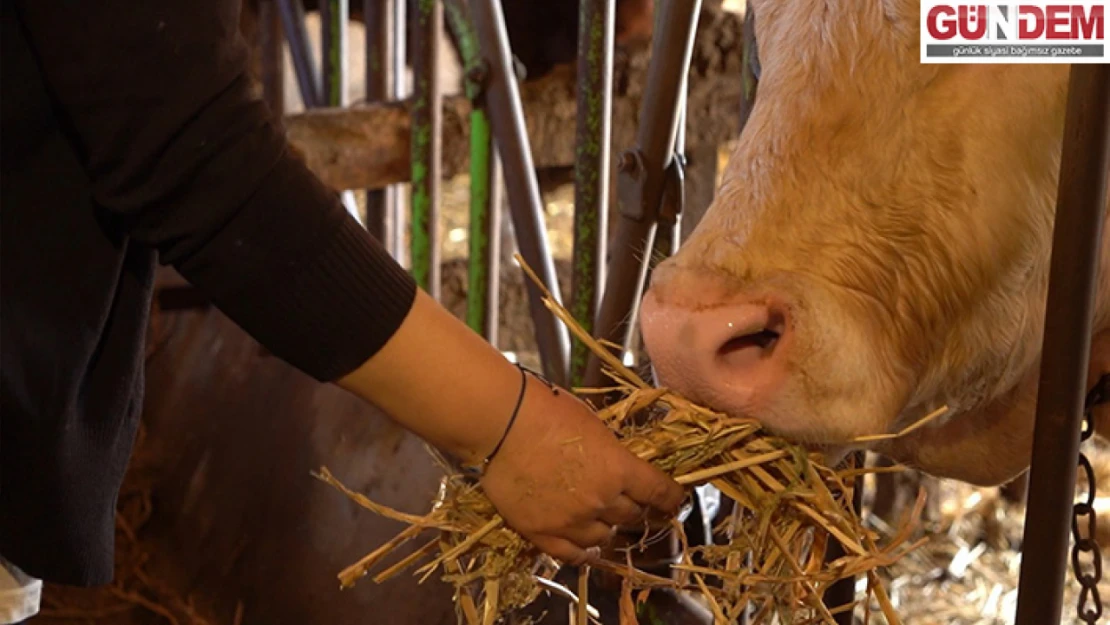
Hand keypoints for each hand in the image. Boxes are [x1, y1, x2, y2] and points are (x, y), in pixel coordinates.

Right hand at [336, 289, 684, 563]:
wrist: (500, 424)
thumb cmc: (545, 410)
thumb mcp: (593, 424)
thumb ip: (613, 451)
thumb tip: (623, 462)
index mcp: (619, 468)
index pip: (659, 492)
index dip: (671, 497)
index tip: (674, 499)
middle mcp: (601, 500)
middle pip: (634, 518)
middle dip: (642, 512)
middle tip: (644, 510)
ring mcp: (571, 521)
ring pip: (606, 537)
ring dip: (612, 529)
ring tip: (612, 523)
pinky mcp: (543, 533)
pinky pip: (574, 554)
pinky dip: (586, 550)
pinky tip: (590, 545)